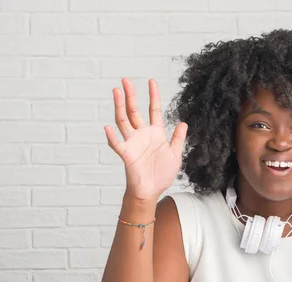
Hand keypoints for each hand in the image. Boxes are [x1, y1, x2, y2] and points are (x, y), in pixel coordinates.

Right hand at [104, 78, 187, 201]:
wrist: (152, 191)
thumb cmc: (161, 174)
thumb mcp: (175, 155)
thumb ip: (178, 139)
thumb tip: (184, 123)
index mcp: (155, 133)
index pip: (154, 110)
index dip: (153, 96)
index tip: (151, 81)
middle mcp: (142, 135)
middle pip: (134, 111)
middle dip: (130, 95)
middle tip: (125, 80)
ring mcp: (133, 143)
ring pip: (123, 121)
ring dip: (119, 107)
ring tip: (116, 92)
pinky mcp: (126, 155)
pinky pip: (117, 144)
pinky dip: (112, 137)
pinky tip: (108, 128)